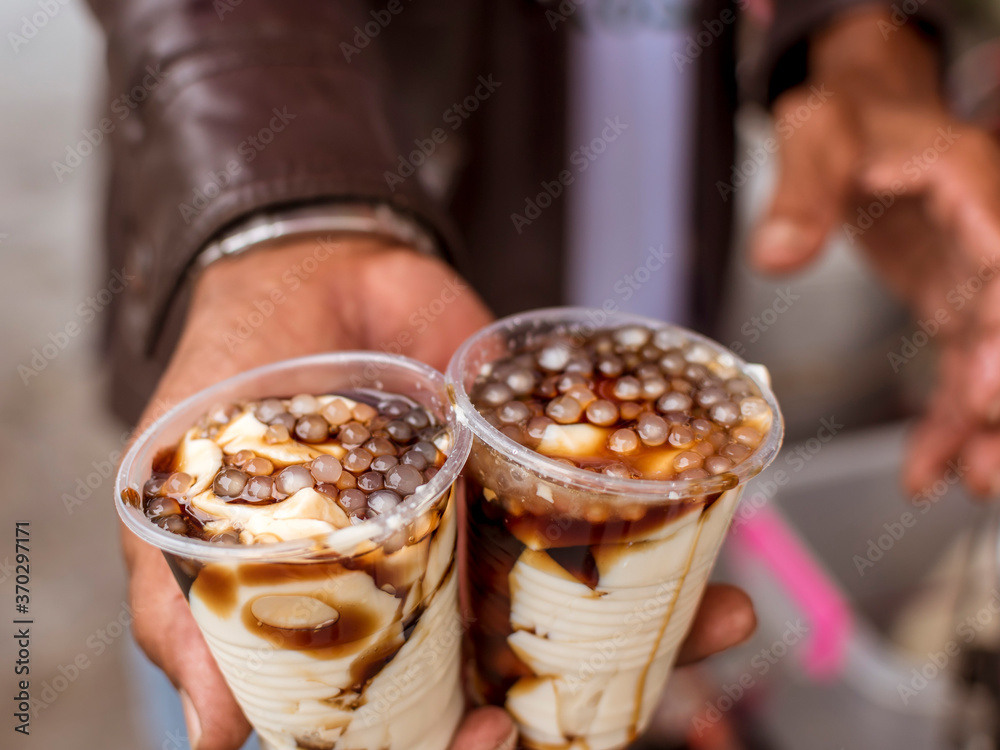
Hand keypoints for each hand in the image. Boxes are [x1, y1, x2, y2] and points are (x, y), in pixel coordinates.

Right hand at [124, 236, 755, 749]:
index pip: (419, 717)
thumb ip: (186, 615)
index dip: (462, 746)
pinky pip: (610, 499)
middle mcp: (440, 584)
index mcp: (362, 618)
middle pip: (522, 672)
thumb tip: (217, 736)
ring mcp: (499, 520)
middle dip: (583, 703)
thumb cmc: (226, 390)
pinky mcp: (539, 457)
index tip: (496, 735)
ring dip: (665, 623)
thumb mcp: (176, 505)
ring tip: (721, 620)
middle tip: (629, 698)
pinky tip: (718, 527)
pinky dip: (670, 517)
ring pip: (586, 598)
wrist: (299, 269)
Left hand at [749, 8, 999, 495]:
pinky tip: (927, 468)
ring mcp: (972, 274)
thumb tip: (777, 256)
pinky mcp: (950, 300)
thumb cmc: (851, 116)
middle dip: (999, 394)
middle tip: (986, 460)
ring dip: (982, 424)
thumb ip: (802, 191)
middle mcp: (986, 236)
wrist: (865, 116)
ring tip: (971, 483)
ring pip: (990, 357)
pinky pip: (957, 367)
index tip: (990, 391)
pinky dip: (946, 418)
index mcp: (971, 186)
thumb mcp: (818, 134)